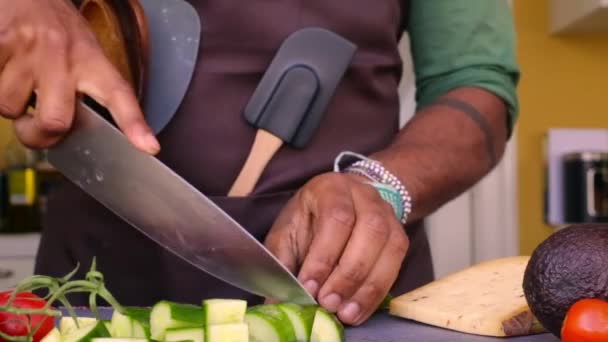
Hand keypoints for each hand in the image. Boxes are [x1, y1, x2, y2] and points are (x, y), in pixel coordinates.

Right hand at [0, 0, 158, 152]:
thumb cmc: (57, 29)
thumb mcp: (85, 53)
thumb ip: (83, 90)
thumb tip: (66, 133)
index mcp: (92, 61)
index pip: (119, 94)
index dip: (134, 124)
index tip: (149, 147)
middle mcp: (64, 55)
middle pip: (54, 121)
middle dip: (38, 135)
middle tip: (35, 126)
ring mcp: (29, 49)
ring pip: (9, 107)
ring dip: (9, 104)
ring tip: (18, 80)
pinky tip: (4, 69)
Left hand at [265, 173, 408, 324]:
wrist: (340, 204)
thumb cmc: (308, 221)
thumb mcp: (287, 234)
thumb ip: (282, 263)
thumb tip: (277, 303)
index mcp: (331, 189)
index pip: (336, 218)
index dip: (324, 256)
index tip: (309, 288)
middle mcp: (364, 195)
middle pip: (369, 230)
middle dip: (348, 274)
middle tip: (329, 304)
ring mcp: (386, 213)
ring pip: (389, 247)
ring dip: (367, 286)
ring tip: (346, 313)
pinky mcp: (398, 235)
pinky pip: (397, 263)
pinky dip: (378, 291)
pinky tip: (360, 309)